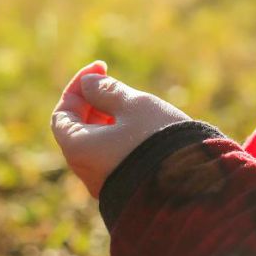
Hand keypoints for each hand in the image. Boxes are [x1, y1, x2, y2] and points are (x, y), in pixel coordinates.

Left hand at [51, 60, 191, 197]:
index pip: (63, 113)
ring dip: (108, 118)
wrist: (193, 185)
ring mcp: (106, 182)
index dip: (78, 86)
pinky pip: (113, 157)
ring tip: (134, 104)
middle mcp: (87, 170)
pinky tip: (142, 126)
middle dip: (93, 102)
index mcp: (80, 149)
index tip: (100, 67)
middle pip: (78, 129)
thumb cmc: (158, 139)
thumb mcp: (134, 106)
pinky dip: (119, 136)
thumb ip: (108, 91)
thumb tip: (88, 84)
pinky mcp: (126, 188)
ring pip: (97, 143)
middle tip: (116, 83)